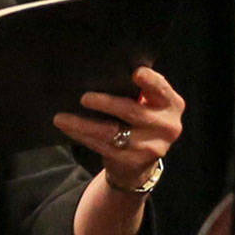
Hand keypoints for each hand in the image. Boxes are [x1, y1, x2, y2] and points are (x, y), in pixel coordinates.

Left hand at [53, 64, 183, 190]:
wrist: (140, 163)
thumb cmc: (141, 121)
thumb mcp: (149, 104)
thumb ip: (139, 90)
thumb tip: (106, 71)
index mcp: (172, 105)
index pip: (162, 89)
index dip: (150, 81)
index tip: (136, 73)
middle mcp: (167, 127)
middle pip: (133, 112)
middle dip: (106, 103)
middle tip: (84, 98)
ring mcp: (151, 147)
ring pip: (112, 133)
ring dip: (84, 124)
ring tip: (62, 118)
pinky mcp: (133, 162)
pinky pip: (103, 147)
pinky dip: (83, 136)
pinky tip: (69, 128)